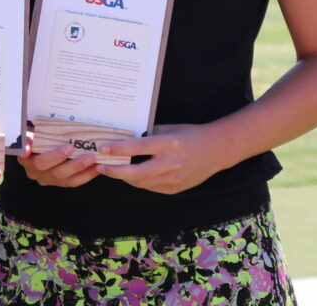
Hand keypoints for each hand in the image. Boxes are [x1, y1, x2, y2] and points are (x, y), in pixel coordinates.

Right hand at [16, 130, 101, 187]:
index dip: (55, 157)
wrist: (36, 143)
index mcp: (27, 161)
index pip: (41, 162)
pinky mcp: (59, 182)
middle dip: (75, 164)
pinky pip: (74, 182)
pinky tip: (96, 167)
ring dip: (83, 170)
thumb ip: (27, 139)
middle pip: (57, 172)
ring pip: (67, 179)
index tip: (69, 147)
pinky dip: (86, 175)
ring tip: (94, 160)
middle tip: (89, 154)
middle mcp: (36, 173)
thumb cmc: (34, 136)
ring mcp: (48, 179)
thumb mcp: (28, 133)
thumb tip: (25, 148)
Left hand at [95, 123, 224, 194]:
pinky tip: (131, 175)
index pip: (138, 148)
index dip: (118, 150)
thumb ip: (148, 135)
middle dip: (115, 171)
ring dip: (125, 177)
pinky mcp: (175, 189)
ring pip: (141, 183)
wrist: (215, 151)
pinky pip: (151, 187)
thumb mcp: (169, 128)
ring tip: (112, 170)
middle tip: (100, 166)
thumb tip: (125, 137)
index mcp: (169, 144)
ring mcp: (173, 179)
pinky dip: (139, 182)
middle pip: (136, 173)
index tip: (103, 149)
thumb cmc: (190, 135)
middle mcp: (171, 164)